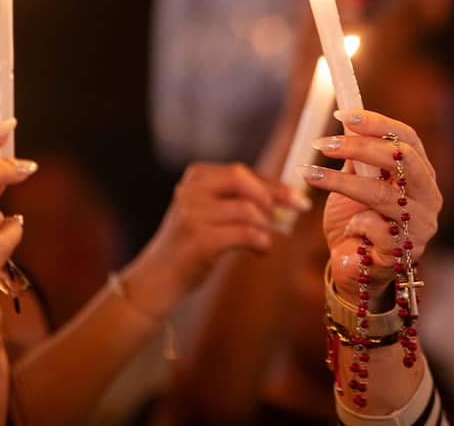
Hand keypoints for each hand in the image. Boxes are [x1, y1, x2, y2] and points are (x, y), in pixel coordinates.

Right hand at [122, 163, 310, 318]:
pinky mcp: (199, 241)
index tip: (297, 196)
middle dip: (275, 196)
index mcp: (194, 178)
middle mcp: (190, 192)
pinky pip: (245, 234)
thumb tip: (285, 197)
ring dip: (265, 227)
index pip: (241, 172)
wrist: (155, 281)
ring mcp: (191, 215)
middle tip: (295, 211)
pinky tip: (259, 250)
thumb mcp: (208, 213)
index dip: (273, 184)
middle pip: (243, 180)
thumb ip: (238, 200)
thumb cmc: (190, 247)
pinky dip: (261, 242)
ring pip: (247, 210)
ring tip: (263, 240)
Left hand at [304, 110, 441, 306]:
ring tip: (312, 175)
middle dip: (360, 147)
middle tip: (324, 144)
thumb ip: (357, 156)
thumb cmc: (355, 222)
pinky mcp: (403, 252)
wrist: (352, 269)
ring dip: (342, 182)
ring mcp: (420, 226)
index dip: (377, 122)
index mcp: (421, 175)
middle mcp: (428, 198)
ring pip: (383, 194)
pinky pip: (376, 228)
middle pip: (403, 159)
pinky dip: (355, 223)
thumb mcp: (355, 182)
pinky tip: (349, 229)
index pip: (408, 139)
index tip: (344, 115)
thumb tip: (345, 119)